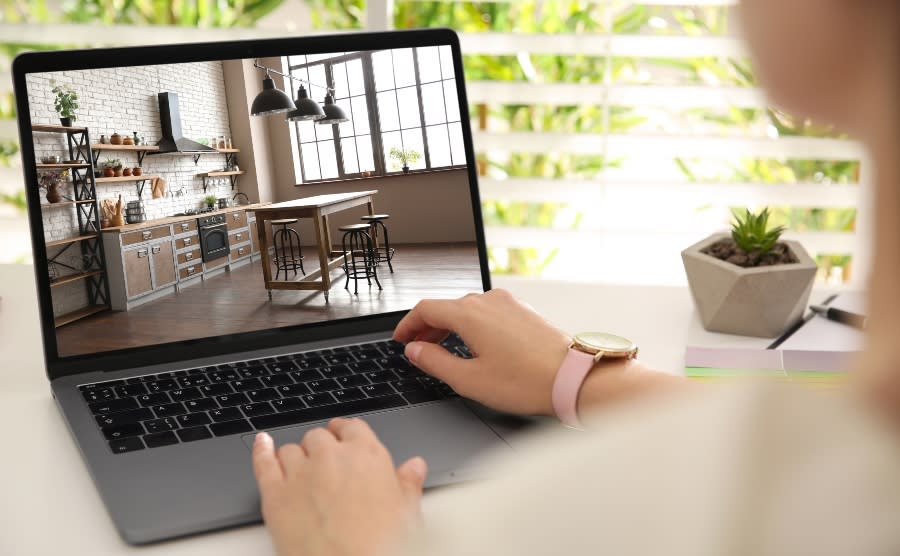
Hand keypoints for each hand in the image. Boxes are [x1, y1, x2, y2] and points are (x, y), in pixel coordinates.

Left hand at [252, 419, 427, 555]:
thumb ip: (408, 484)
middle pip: (319, 437)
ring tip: (302, 473)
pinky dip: (262, 450)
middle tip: (326, 465)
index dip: (347, 434)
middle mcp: (330, 457)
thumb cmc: (380, 546)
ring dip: (296, 457)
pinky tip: (263, 444)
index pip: (352, 427)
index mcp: (366, 455)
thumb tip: (415, 467)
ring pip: (291, 450)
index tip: (345, 438)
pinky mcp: (274, 494)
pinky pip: (263, 462)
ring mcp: (300, 473)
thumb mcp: (407, 514)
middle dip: (322, 449)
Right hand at [392, 289, 570, 415]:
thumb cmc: (527, 381)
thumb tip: (415, 350)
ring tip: (443, 348)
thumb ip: (434, 362)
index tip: (401, 339)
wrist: (573, 377)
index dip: (407, 325)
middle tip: (417, 347)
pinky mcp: (523, 311)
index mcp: (469, 314)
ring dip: (450, 326)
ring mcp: (508, 303)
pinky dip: (472, 324)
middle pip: (446, 307)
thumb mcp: (468, 380)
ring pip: (467, 309)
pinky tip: (475, 345)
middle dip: (427, 327)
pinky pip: (488, 312)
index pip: (425, 309)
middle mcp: (488, 301)